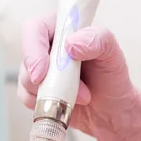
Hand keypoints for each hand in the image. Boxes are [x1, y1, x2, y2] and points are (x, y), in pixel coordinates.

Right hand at [18, 13, 140, 140]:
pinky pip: (28, 99)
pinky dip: (47, 106)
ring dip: (53, 94)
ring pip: (26, 81)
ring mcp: (41, 71)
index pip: (35, 29)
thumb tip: (71, 44)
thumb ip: (97, 40)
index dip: (33, 49)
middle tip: (74, 91)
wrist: (113, 111)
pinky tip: (68, 106)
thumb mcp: (113, 54)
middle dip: (48, 79)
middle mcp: (47, 48)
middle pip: (27, 59)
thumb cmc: (112, 79)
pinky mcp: (37, 92)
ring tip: (82, 97)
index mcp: (62, 29)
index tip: (43, 71)